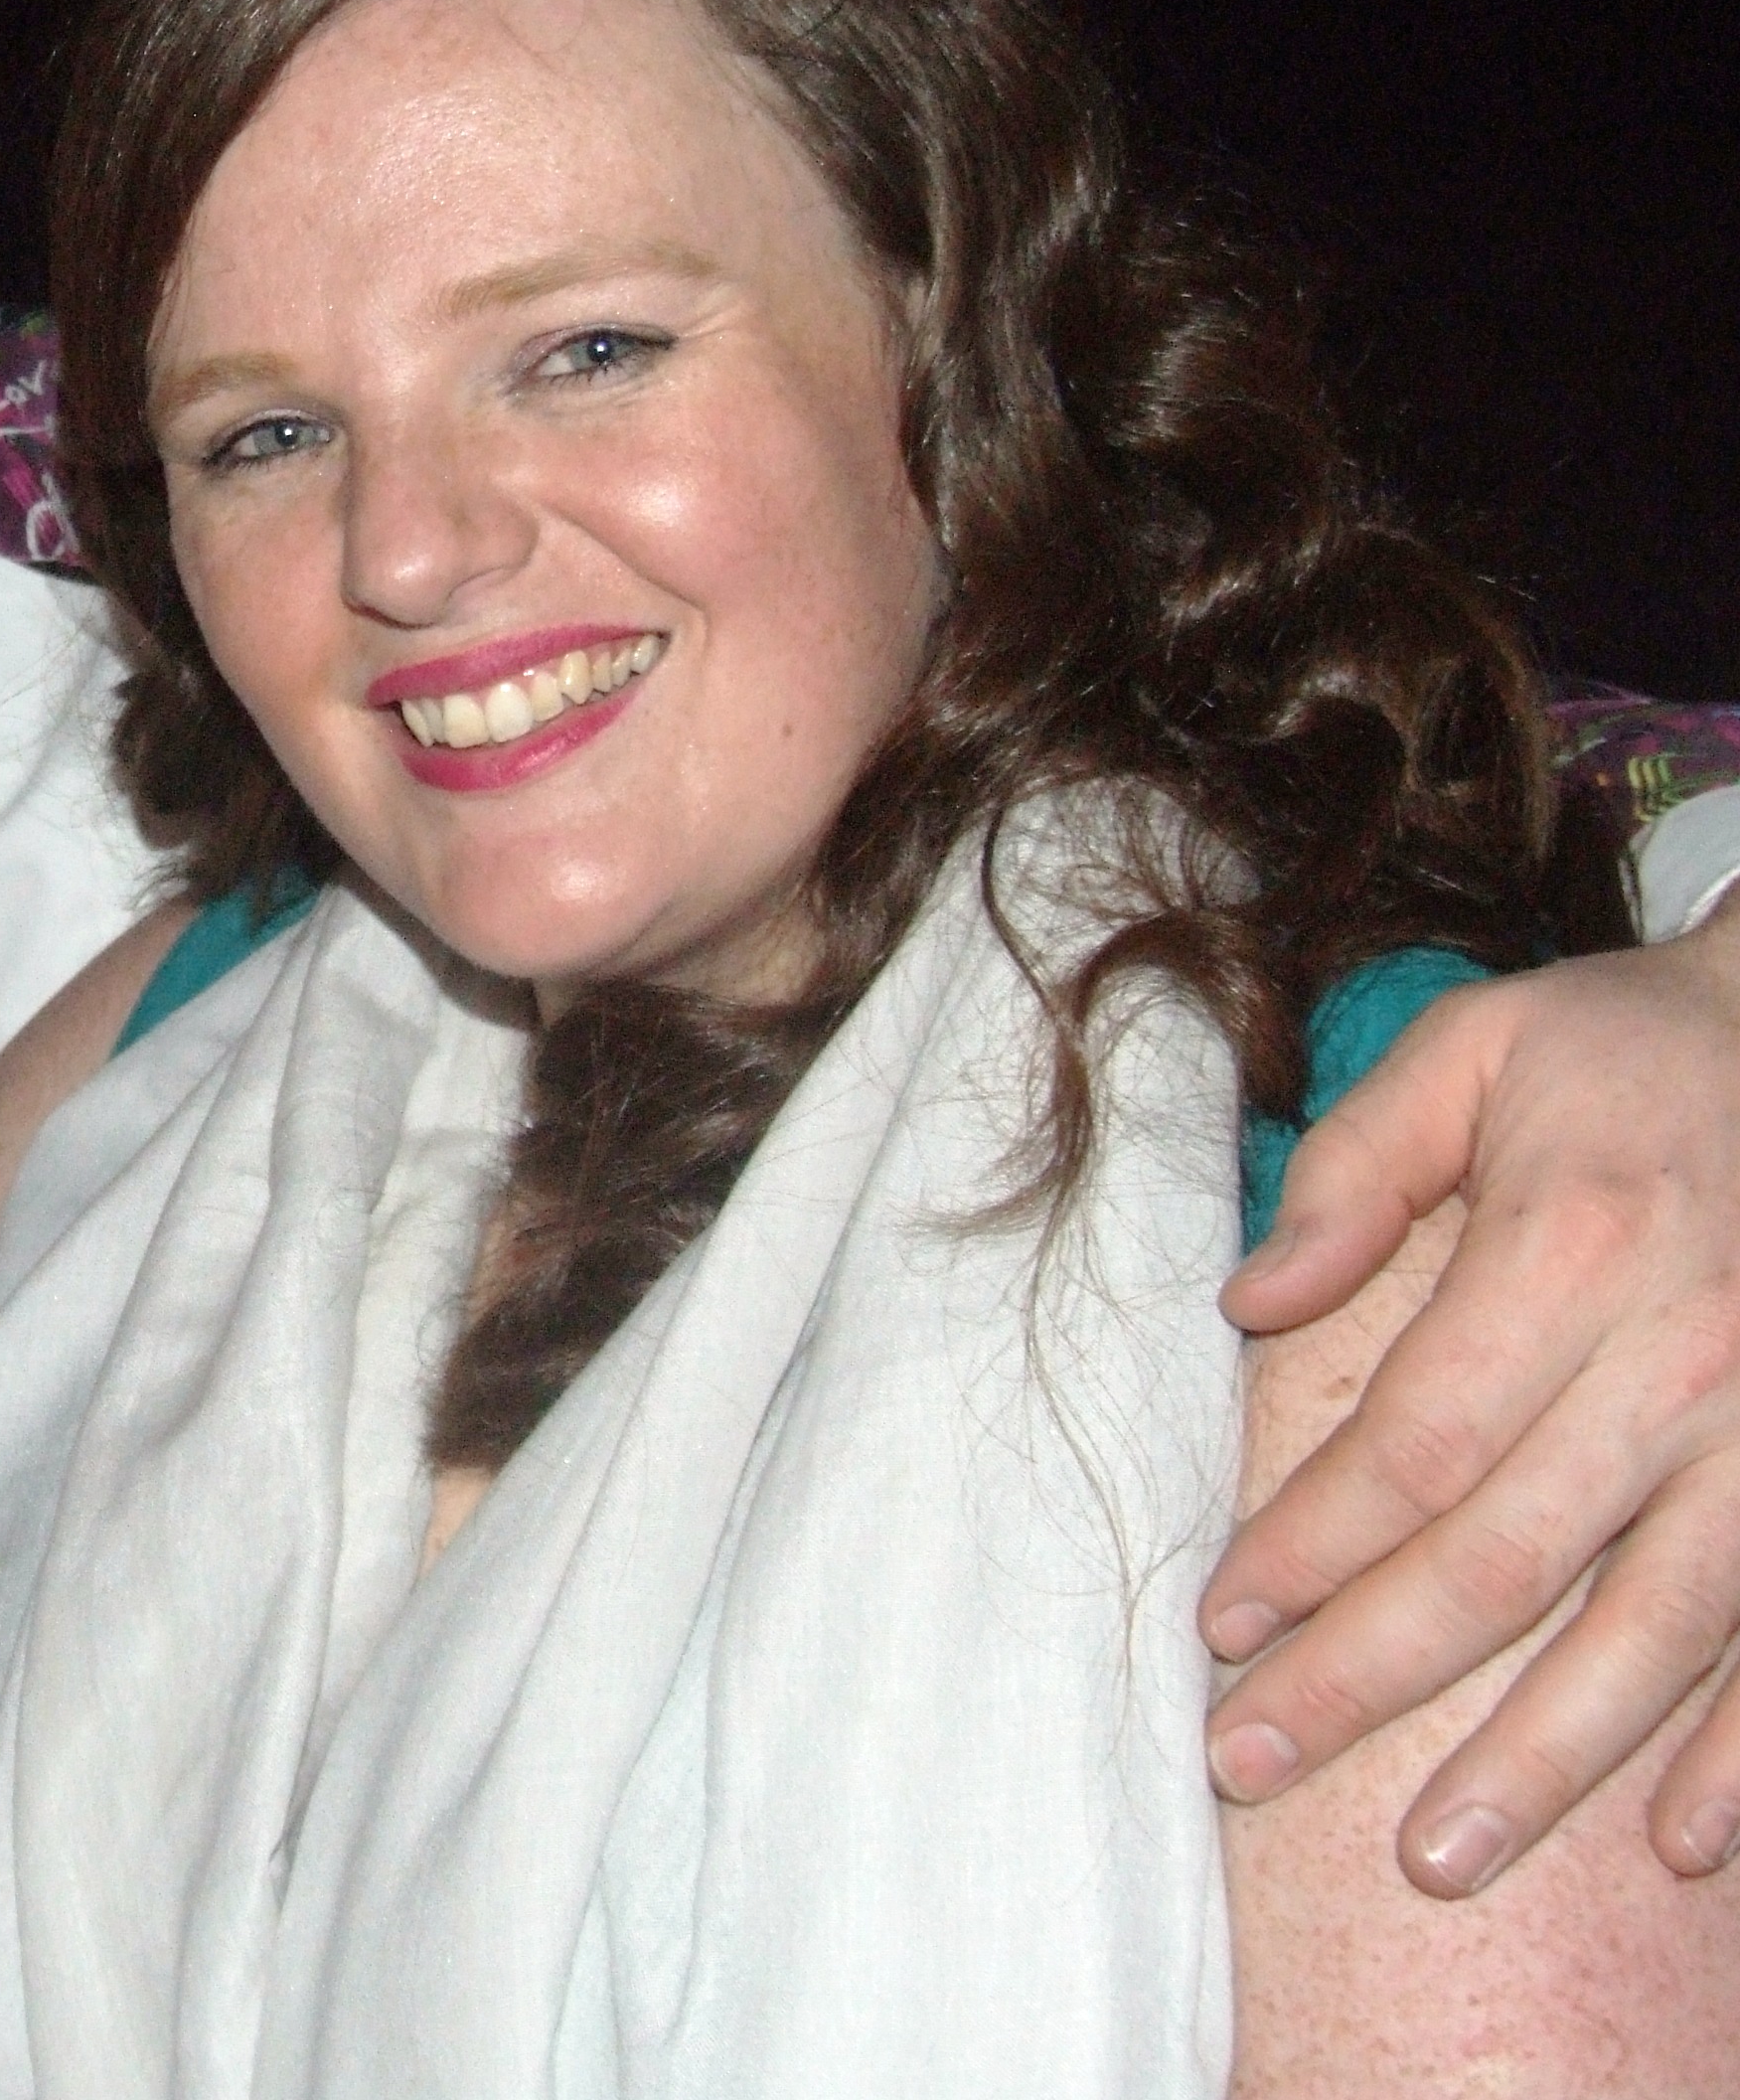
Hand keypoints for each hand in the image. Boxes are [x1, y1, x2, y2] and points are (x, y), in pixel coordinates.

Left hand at [1204, 906, 1739, 1893]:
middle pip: (1506, 1558)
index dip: (1309, 1545)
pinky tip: (1675, 1845)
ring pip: (1654, 1633)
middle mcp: (1688, 1357)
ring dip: (1543, 1762)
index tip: (1220, 1625)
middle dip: (1368, 1678)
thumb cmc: (1634, 1050)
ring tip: (1437, 1859)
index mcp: (1573, 1247)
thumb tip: (1247, 1304)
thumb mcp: (1476, 1050)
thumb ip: (1356, 1169)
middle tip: (1253, 1766)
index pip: (1414, 1443)